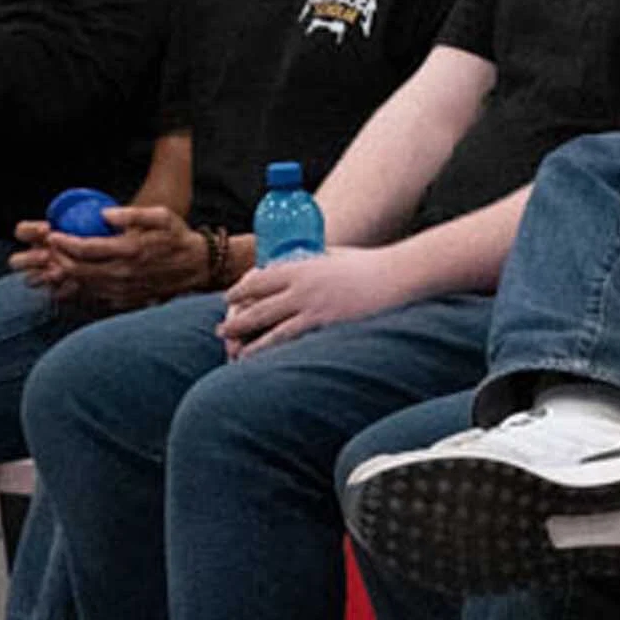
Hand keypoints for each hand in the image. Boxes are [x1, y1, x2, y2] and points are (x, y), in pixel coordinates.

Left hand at [34, 204, 211, 310]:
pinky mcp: (128, 300)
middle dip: (59, 258)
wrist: (199, 267)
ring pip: (84, 285)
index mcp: (130, 250)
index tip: (52, 235)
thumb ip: (132, 214)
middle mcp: (125, 273)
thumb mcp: (162, 216)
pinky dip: (83, 285)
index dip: (64, 243)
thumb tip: (104, 214)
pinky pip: (97, 295)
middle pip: (78, 270)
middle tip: (52, 247)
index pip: (85, 249)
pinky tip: (78, 274)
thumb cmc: (178, 237)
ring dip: (68, 273)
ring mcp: (125, 290)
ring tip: (58, 259)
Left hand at [220, 244, 410, 353]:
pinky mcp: (329, 326)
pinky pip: (296, 342)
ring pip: (272, 330)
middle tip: (220, 331)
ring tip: (235, 354)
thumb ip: (311, 261)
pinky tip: (268, 364)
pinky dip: (278, 353)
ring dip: (250, 344)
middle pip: (258, 307)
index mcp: (300, 267)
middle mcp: (302, 287)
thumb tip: (294, 263)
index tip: (229, 300)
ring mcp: (315, 308)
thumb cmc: (368, 264)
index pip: (259, 280)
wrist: (399, 275)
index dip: (240, 292)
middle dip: (236, 321)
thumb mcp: (332, 255)